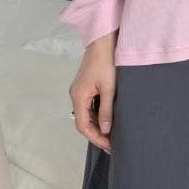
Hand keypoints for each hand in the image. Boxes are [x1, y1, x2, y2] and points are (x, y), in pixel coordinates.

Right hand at [69, 31, 116, 151]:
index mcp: (78, 96)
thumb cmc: (106, 62)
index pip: (82, 125)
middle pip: (82, 122)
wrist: (103, 42)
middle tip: (112, 144)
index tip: (108, 146)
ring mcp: (79, 91)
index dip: (95, 137)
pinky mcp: (85, 88)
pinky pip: (88, 107)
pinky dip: (97, 117)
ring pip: (85, 115)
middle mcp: (75, 95)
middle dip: (96, 134)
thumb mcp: (109, 88)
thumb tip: (106, 130)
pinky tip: (107, 121)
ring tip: (112, 136)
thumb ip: (107, 110)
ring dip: (97, 126)